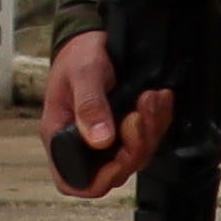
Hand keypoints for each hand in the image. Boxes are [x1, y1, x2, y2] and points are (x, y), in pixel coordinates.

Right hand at [46, 28, 169, 200]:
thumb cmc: (79, 56)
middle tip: (139, 113)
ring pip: (137, 155)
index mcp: (61, 137)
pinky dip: (158, 119)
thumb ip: (89, 106)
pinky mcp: (127, 128)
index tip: (120, 156)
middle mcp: (84, 143)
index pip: (74, 182)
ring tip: (151, 99)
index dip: (99, 180)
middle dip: (135, 145)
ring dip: (151, 129)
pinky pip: (149, 136)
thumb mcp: (82, 75)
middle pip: (114, 171)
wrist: (94, 39)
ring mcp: (107, 138)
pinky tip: (158, 98)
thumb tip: (99, 140)